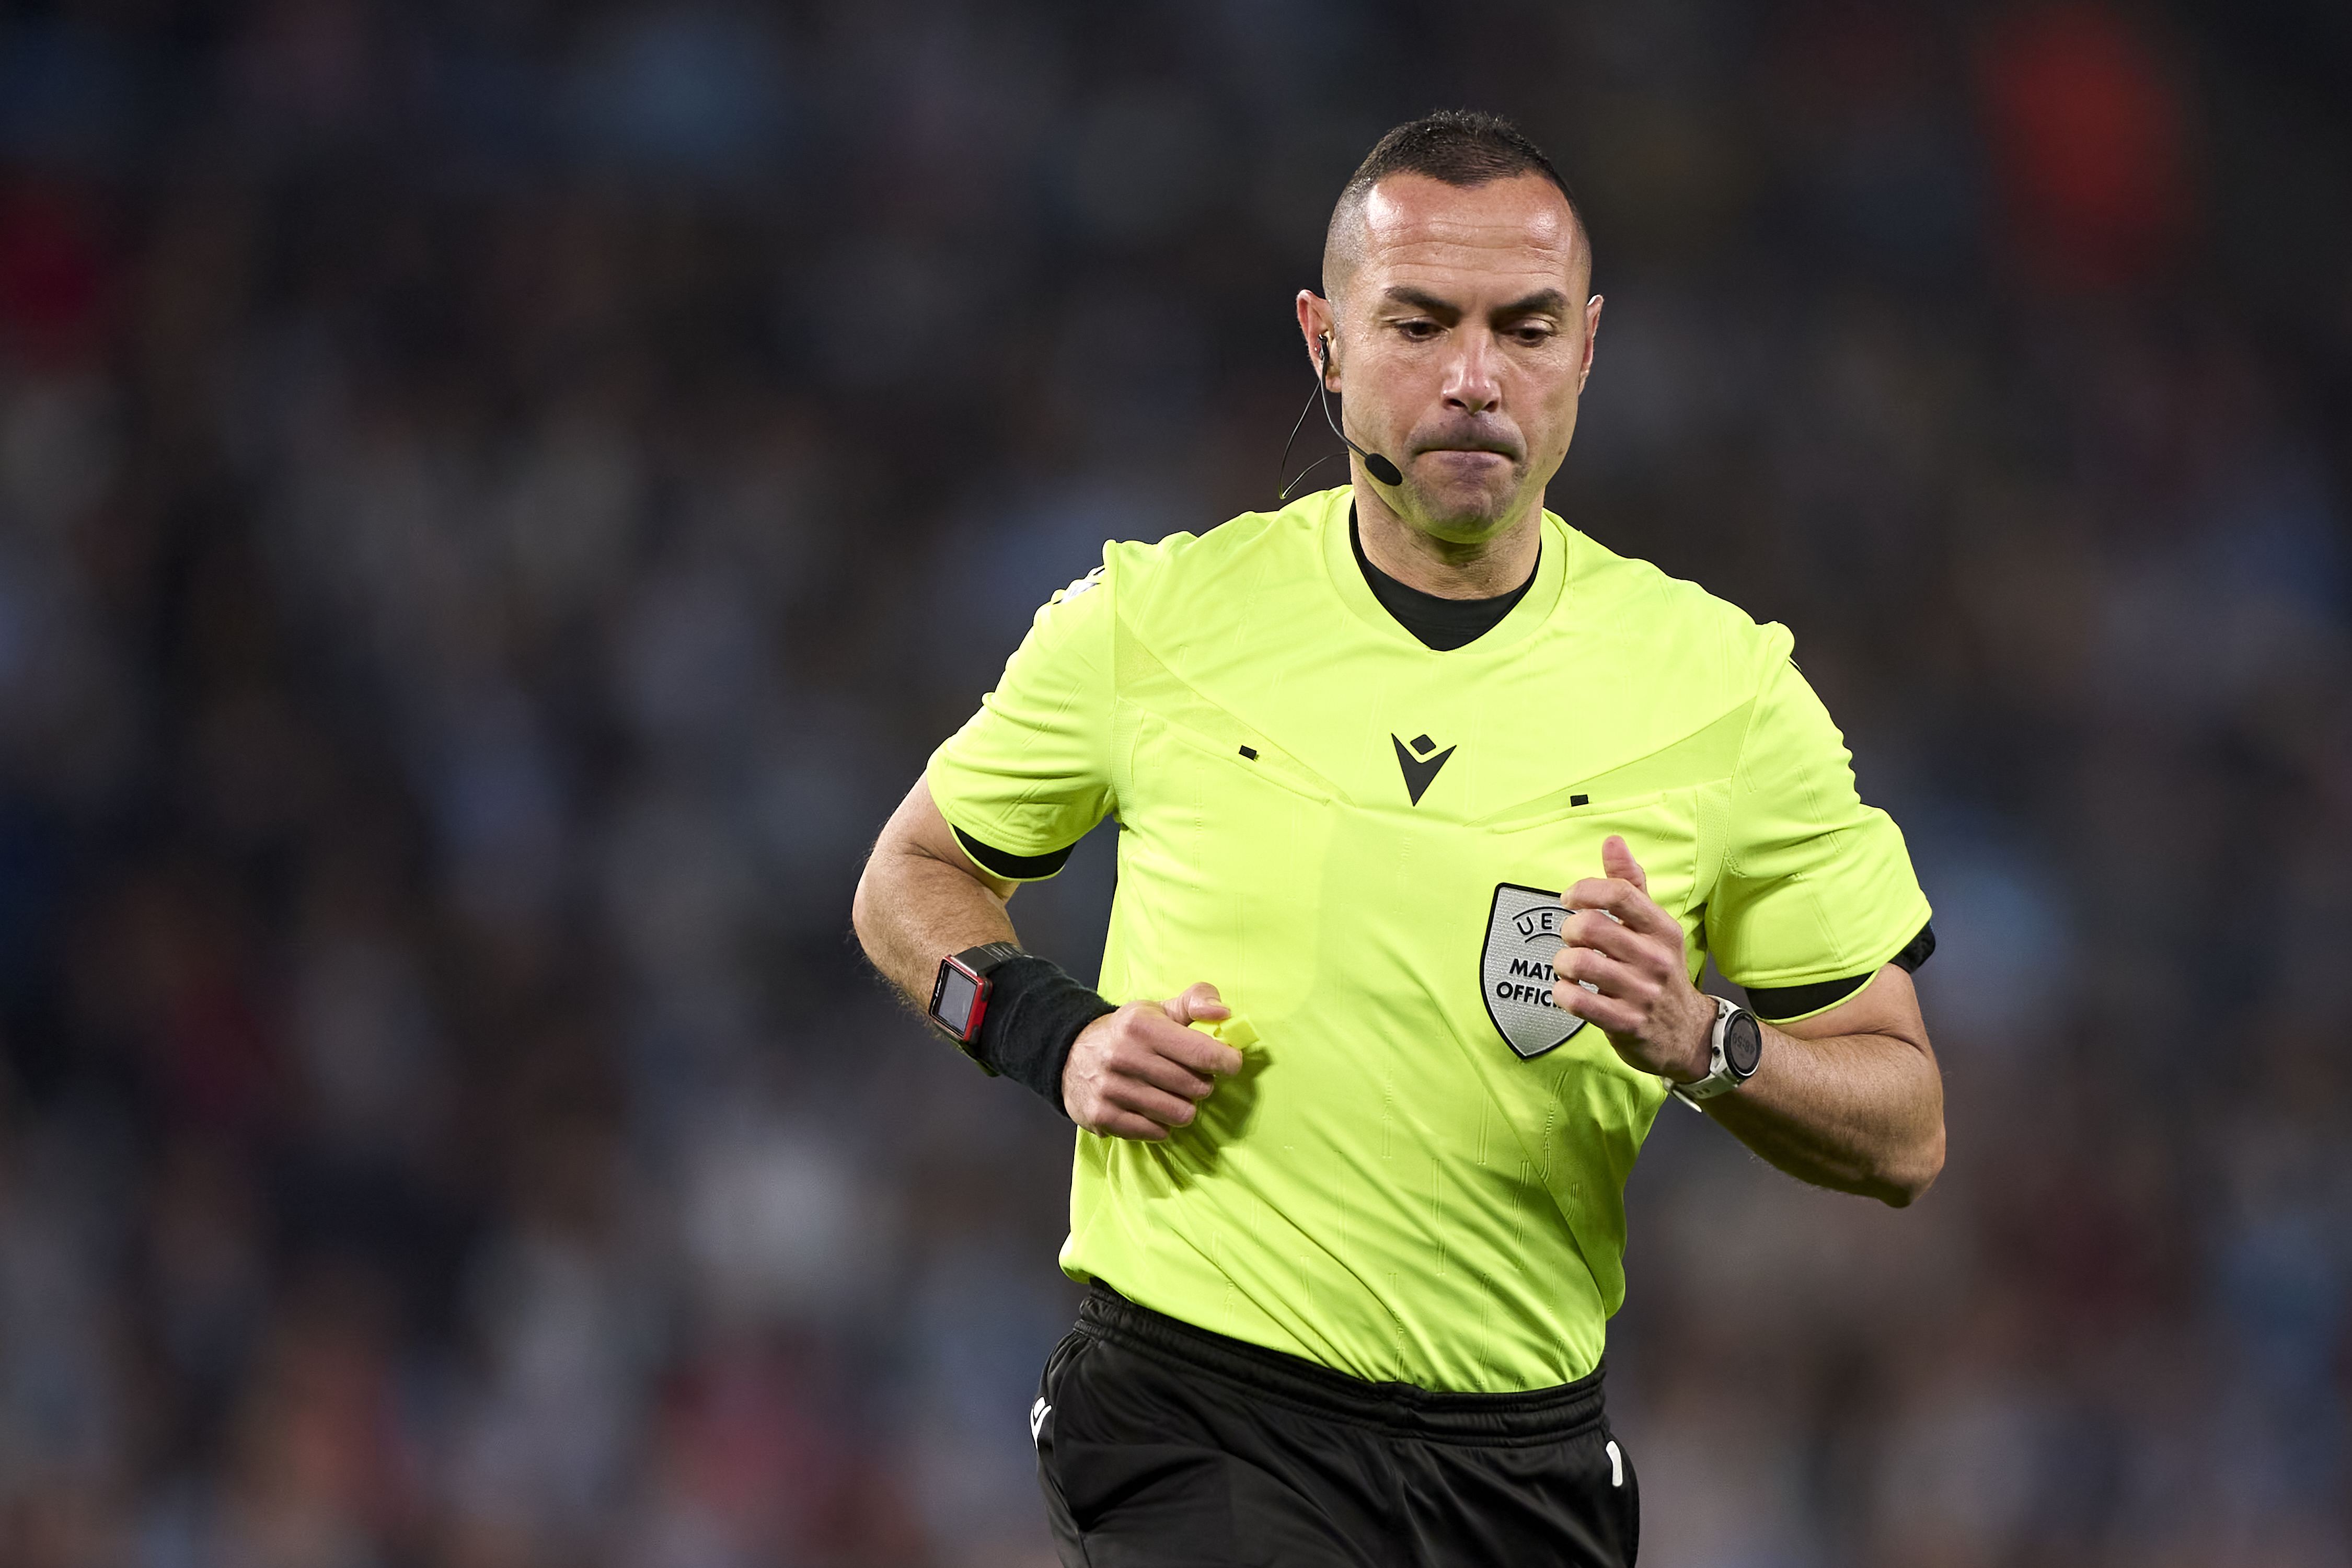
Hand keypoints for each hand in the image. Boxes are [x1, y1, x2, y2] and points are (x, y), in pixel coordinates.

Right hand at [1062, 983, 1243, 1139]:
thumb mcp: (1159, 1009)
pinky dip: (1161, 1124)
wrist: (1069, 1053)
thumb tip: (1224, 1014)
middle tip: (1191, 1076)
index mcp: (1142, 1027)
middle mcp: (1125, 1057)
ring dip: (1183, 1106)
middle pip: (1196, 1088)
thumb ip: (1196, 1001)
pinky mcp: (1103, 1117)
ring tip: (1171, 1093)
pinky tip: (1150, 1108)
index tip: (1229, 1062)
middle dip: (1202, 1084)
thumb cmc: (1127, 1032)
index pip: (1203, 1054)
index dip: (1227, 1062)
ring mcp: (1112, 1090)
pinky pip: (1156, 1133)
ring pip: (1180, 1114)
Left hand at [1551, 837, 1713, 1081]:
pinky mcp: (1626, 1023)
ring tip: (1570, 967)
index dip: (1584, 890)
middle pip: (1590, 927)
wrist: (1688, 1034)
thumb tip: (1612, 841)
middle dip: (1568, 930)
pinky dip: (1562, 993)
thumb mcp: (1654, 926)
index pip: (1619, 893)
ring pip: (1578, 963)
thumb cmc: (1660, 971)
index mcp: (1662, 929)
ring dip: (1562, 963)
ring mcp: (1641, 993)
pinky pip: (1577, 1001)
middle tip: (1572, 940)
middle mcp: (1655, 959)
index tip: (1570, 899)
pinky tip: (1570, 991)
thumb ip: (1630, 884)